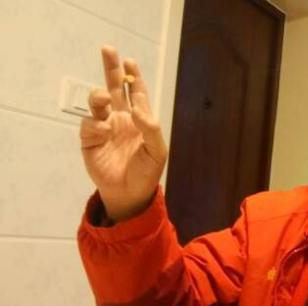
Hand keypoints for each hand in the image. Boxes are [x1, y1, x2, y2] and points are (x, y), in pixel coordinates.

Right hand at [80, 46, 166, 221]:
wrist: (130, 193)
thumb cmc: (146, 171)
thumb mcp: (157, 150)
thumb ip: (151, 128)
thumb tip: (138, 108)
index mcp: (139, 119)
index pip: (136, 92)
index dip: (133, 76)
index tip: (129, 61)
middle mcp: (120, 118)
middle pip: (114, 88)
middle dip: (111, 69)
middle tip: (108, 50)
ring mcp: (104, 128)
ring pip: (97, 102)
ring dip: (99, 95)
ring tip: (104, 96)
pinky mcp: (90, 140)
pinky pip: (89, 125)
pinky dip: (96, 126)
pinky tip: (104, 133)